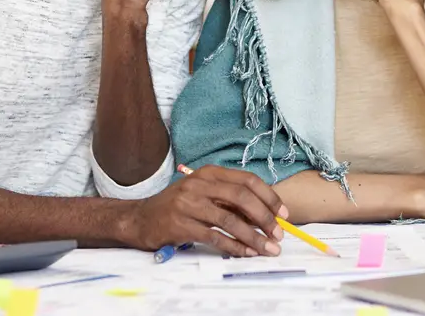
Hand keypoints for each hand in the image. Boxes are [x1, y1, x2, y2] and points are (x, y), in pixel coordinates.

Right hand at [122, 165, 288, 256]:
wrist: (140, 218)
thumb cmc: (178, 206)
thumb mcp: (204, 194)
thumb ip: (229, 199)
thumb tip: (265, 215)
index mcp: (209, 173)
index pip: (247, 180)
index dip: (269, 197)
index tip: (284, 214)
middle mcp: (199, 184)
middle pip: (241, 197)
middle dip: (265, 217)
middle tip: (278, 234)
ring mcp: (188, 203)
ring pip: (230, 220)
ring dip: (253, 236)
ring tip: (268, 248)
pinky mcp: (180, 224)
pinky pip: (214, 237)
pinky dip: (234, 246)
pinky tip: (245, 253)